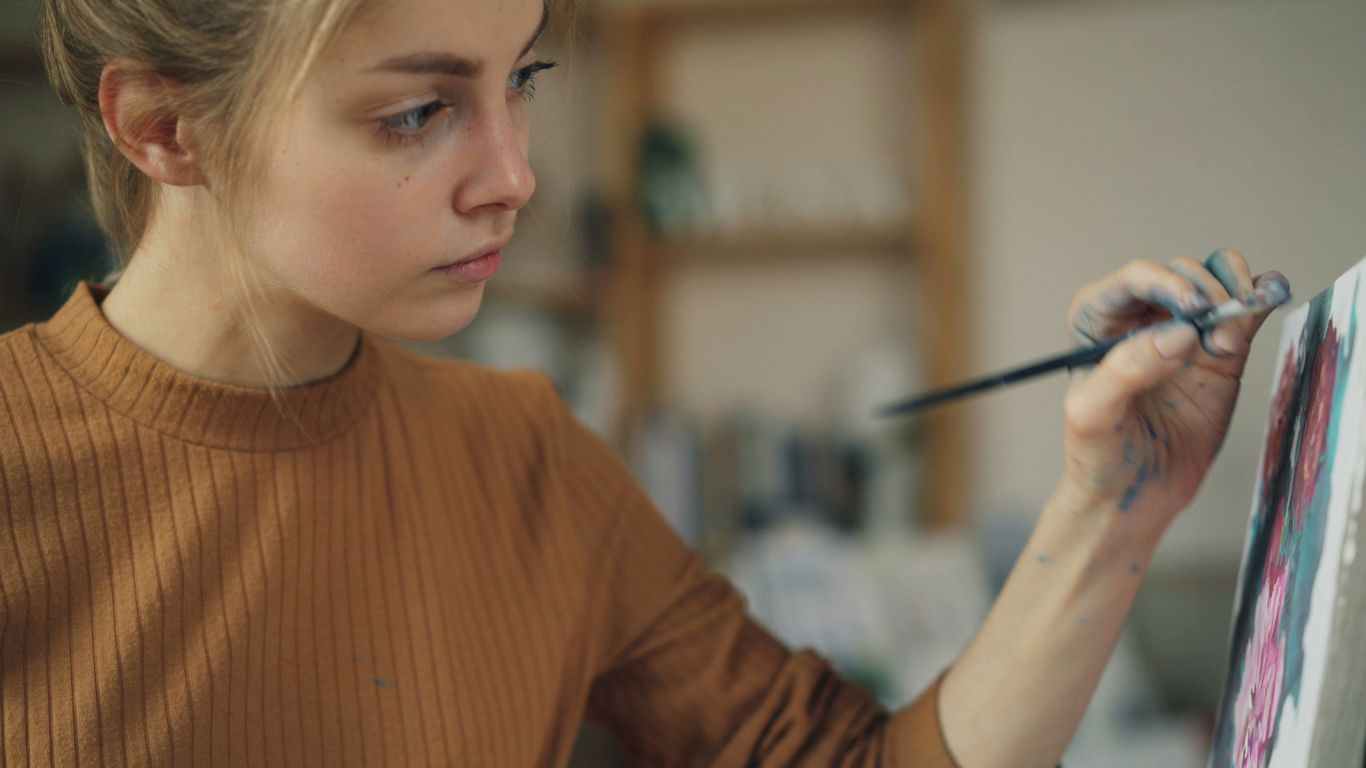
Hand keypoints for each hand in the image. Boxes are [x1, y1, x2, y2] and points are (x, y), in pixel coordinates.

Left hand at [1060, 250, 1287, 542]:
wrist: (1134, 495)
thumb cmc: (1099, 454)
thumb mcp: (1093, 415)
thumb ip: (1127, 370)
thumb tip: (1179, 334)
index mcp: (1097, 321)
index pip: (1133, 279)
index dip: (1165, 281)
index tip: (1192, 306)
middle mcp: (1141, 317)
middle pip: (1182, 272)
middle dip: (1206, 293)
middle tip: (1215, 337)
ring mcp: (1185, 332)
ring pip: (1217, 282)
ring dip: (1234, 296)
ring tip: (1230, 343)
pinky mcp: (1221, 351)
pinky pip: (1245, 311)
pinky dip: (1261, 298)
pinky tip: (1267, 302)